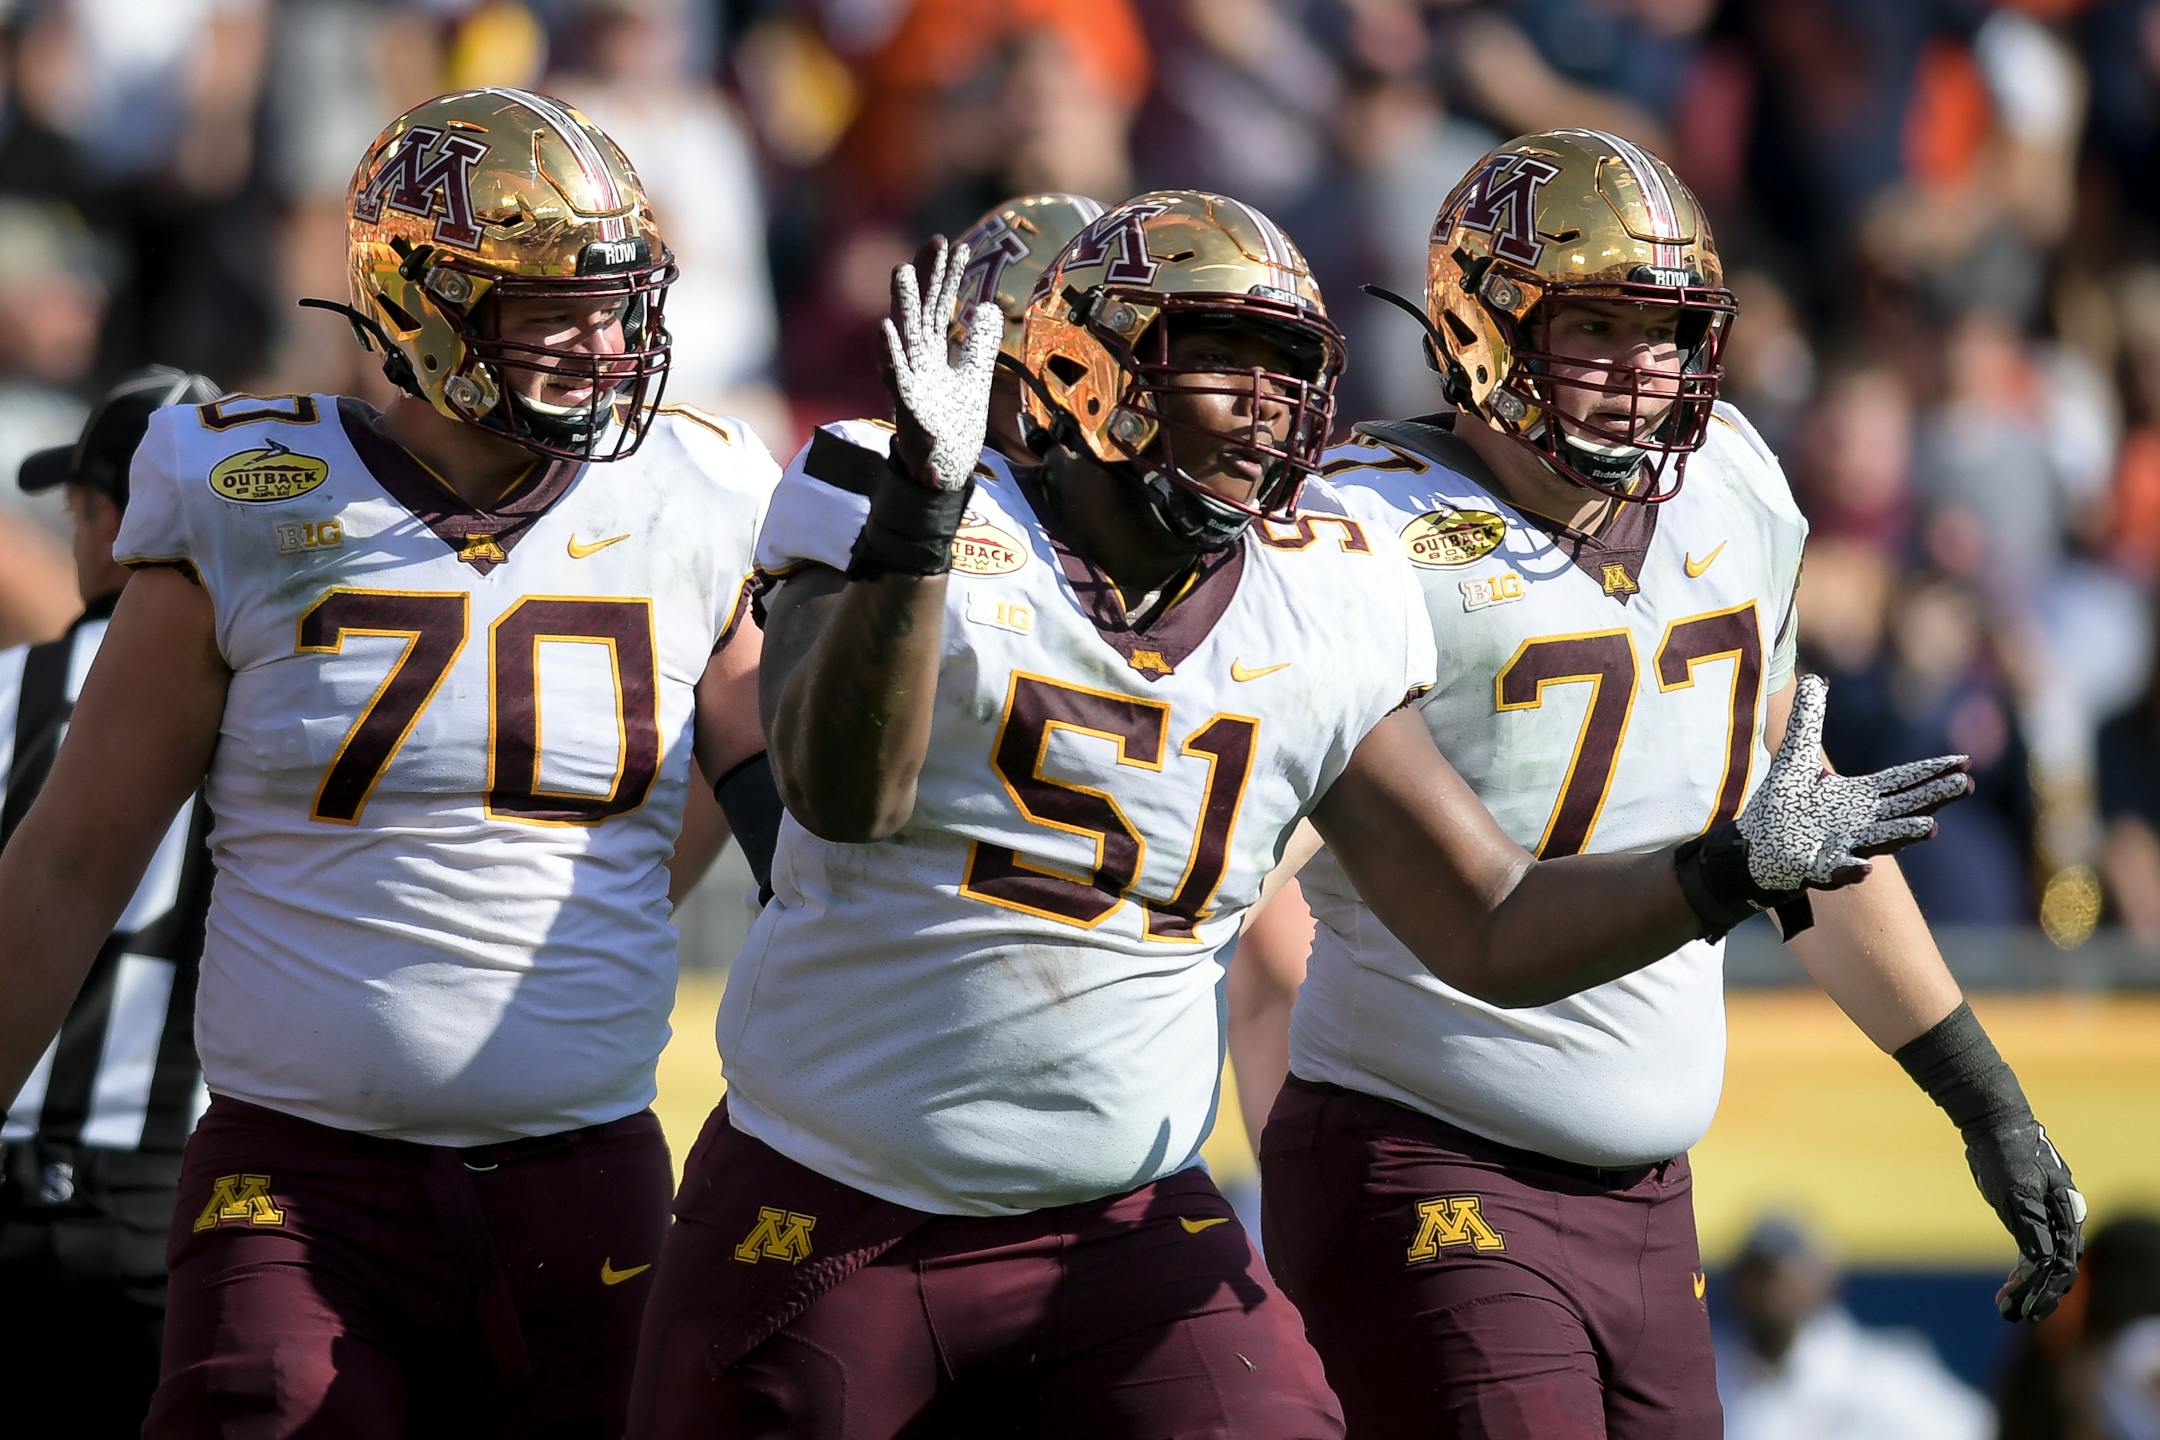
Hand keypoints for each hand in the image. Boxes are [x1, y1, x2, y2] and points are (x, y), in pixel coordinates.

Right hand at [881, 237, 999, 491]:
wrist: (941, 474)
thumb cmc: (951, 428)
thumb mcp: (972, 380)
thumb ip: (978, 345)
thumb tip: (988, 308)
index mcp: (931, 355)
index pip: (938, 308)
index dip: (947, 278)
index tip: (956, 246)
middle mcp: (916, 363)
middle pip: (919, 312)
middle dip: (924, 278)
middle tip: (932, 243)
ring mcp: (909, 384)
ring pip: (903, 339)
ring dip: (901, 305)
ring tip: (900, 272)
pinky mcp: (906, 410)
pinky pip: (895, 380)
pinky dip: (888, 355)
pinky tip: (884, 330)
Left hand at [1739, 675, 1971, 891]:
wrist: (1753, 846)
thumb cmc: (1781, 805)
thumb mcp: (1795, 757)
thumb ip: (1808, 721)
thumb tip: (1814, 679)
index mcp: (1859, 797)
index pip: (1902, 781)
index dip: (1931, 771)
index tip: (1964, 762)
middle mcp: (1859, 823)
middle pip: (1903, 808)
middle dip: (1933, 798)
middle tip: (1966, 785)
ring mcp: (1841, 847)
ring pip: (1878, 841)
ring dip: (1902, 834)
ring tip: (1930, 827)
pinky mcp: (1815, 869)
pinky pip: (1836, 872)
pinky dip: (1850, 871)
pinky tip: (1864, 867)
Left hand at [1967, 1117, 2086, 1320]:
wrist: (1995, 1126)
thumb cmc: (2008, 1154)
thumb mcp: (2017, 1189)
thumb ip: (2031, 1224)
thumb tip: (2044, 1261)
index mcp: (2067, 1214)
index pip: (2061, 1263)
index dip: (2044, 1289)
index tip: (2025, 1308)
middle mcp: (2063, 1221)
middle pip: (2058, 1270)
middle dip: (2037, 1295)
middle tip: (2013, 1315)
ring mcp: (2048, 1221)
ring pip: (2045, 1265)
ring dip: (2028, 1288)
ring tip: (2006, 1309)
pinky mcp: (2030, 1219)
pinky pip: (2032, 1254)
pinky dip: (2021, 1273)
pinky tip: (2008, 1289)